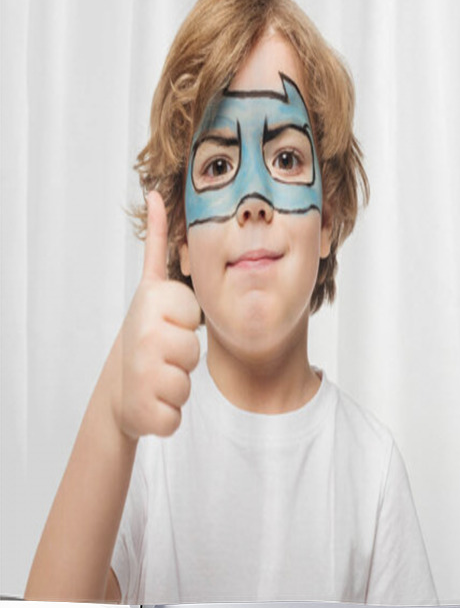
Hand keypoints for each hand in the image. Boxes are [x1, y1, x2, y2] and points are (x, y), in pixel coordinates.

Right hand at [115, 190, 201, 438]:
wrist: (116, 390)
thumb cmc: (144, 337)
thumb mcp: (151, 288)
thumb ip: (158, 244)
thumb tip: (154, 192)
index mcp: (151, 301)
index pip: (195, 315)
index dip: (185, 324)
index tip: (163, 323)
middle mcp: (145, 333)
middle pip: (194, 351)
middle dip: (182, 357)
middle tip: (158, 353)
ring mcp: (144, 372)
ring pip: (187, 383)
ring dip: (175, 385)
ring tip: (152, 376)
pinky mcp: (148, 413)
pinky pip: (177, 415)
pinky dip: (167, 414)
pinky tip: (148, 402)